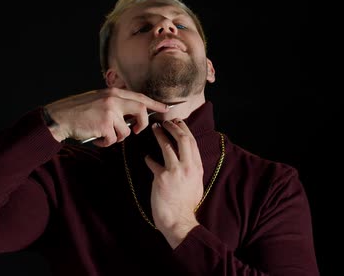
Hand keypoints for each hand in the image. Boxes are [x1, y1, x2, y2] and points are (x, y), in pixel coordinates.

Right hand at [44, 87, 168, 145]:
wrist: (59, 117)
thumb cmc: (77, 111)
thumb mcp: (98, 100)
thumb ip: (115, 104)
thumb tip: (131, 117)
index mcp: (113, 92)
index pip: (140, 97)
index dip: (154, 103)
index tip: (166, 108)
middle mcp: (113, 99)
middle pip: (140, 111)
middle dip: (141, 124)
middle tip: (136, 131)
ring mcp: (109, 111)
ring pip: (125, 131)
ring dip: (115, 137)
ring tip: (102, 134)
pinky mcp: (104, 124)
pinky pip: (113, 140)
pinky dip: (105, 142)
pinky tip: (95, 137)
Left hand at [144, 119, 202, 248]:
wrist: (179, 220)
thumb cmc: (186, 205)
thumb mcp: (196, 184)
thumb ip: (192, 169)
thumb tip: (187, 159)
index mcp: (197, 167)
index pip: (192, 142)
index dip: (184, 130)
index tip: (178, 123)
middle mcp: (188, 166)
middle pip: (182, 139)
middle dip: (174, 127)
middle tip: (166, 122)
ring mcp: (175, 171)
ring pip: (167, 146)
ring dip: (160, 135)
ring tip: (155, 129)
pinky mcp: (162, 178)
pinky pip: (153, 163)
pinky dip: (149, 159)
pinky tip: (147, 157)